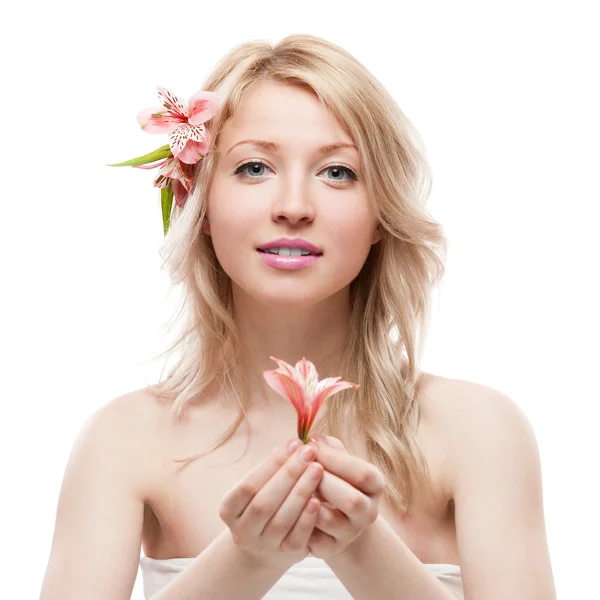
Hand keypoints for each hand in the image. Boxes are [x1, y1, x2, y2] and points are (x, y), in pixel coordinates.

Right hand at [219, 436, 323, 569]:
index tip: (293, 442)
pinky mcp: (287, 555)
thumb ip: (273, 467)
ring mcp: (264, 545)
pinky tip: (318, 500)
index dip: (271, 463)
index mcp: (229, 509)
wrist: (265, 546)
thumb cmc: (264, 501)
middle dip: (289, 474)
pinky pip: (297, 538)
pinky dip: (307, 519)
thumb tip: (295, 443)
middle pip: (265, 502)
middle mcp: (243, 531)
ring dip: (301, 492)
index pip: (248, 485)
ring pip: (282, 520)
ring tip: (317, 469)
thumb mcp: (259, 486)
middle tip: (309, 452)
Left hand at [306, 434, 385, 559]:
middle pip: (352, 501)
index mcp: (374, 485)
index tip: (311, 445)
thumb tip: (311, 438)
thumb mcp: (337, 459)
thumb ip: (328, 446)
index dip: (335, 459)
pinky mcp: (330, 548)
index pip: (362, 473)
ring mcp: (351, 533)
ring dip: (308, 500)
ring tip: (294, 484)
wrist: (335, 515)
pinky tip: (288, 504)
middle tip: (303, 467)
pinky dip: (298, 519)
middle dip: (324, 482)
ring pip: (330, 521)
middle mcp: (369, 512)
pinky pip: (312, 537)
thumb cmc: (334, 477)